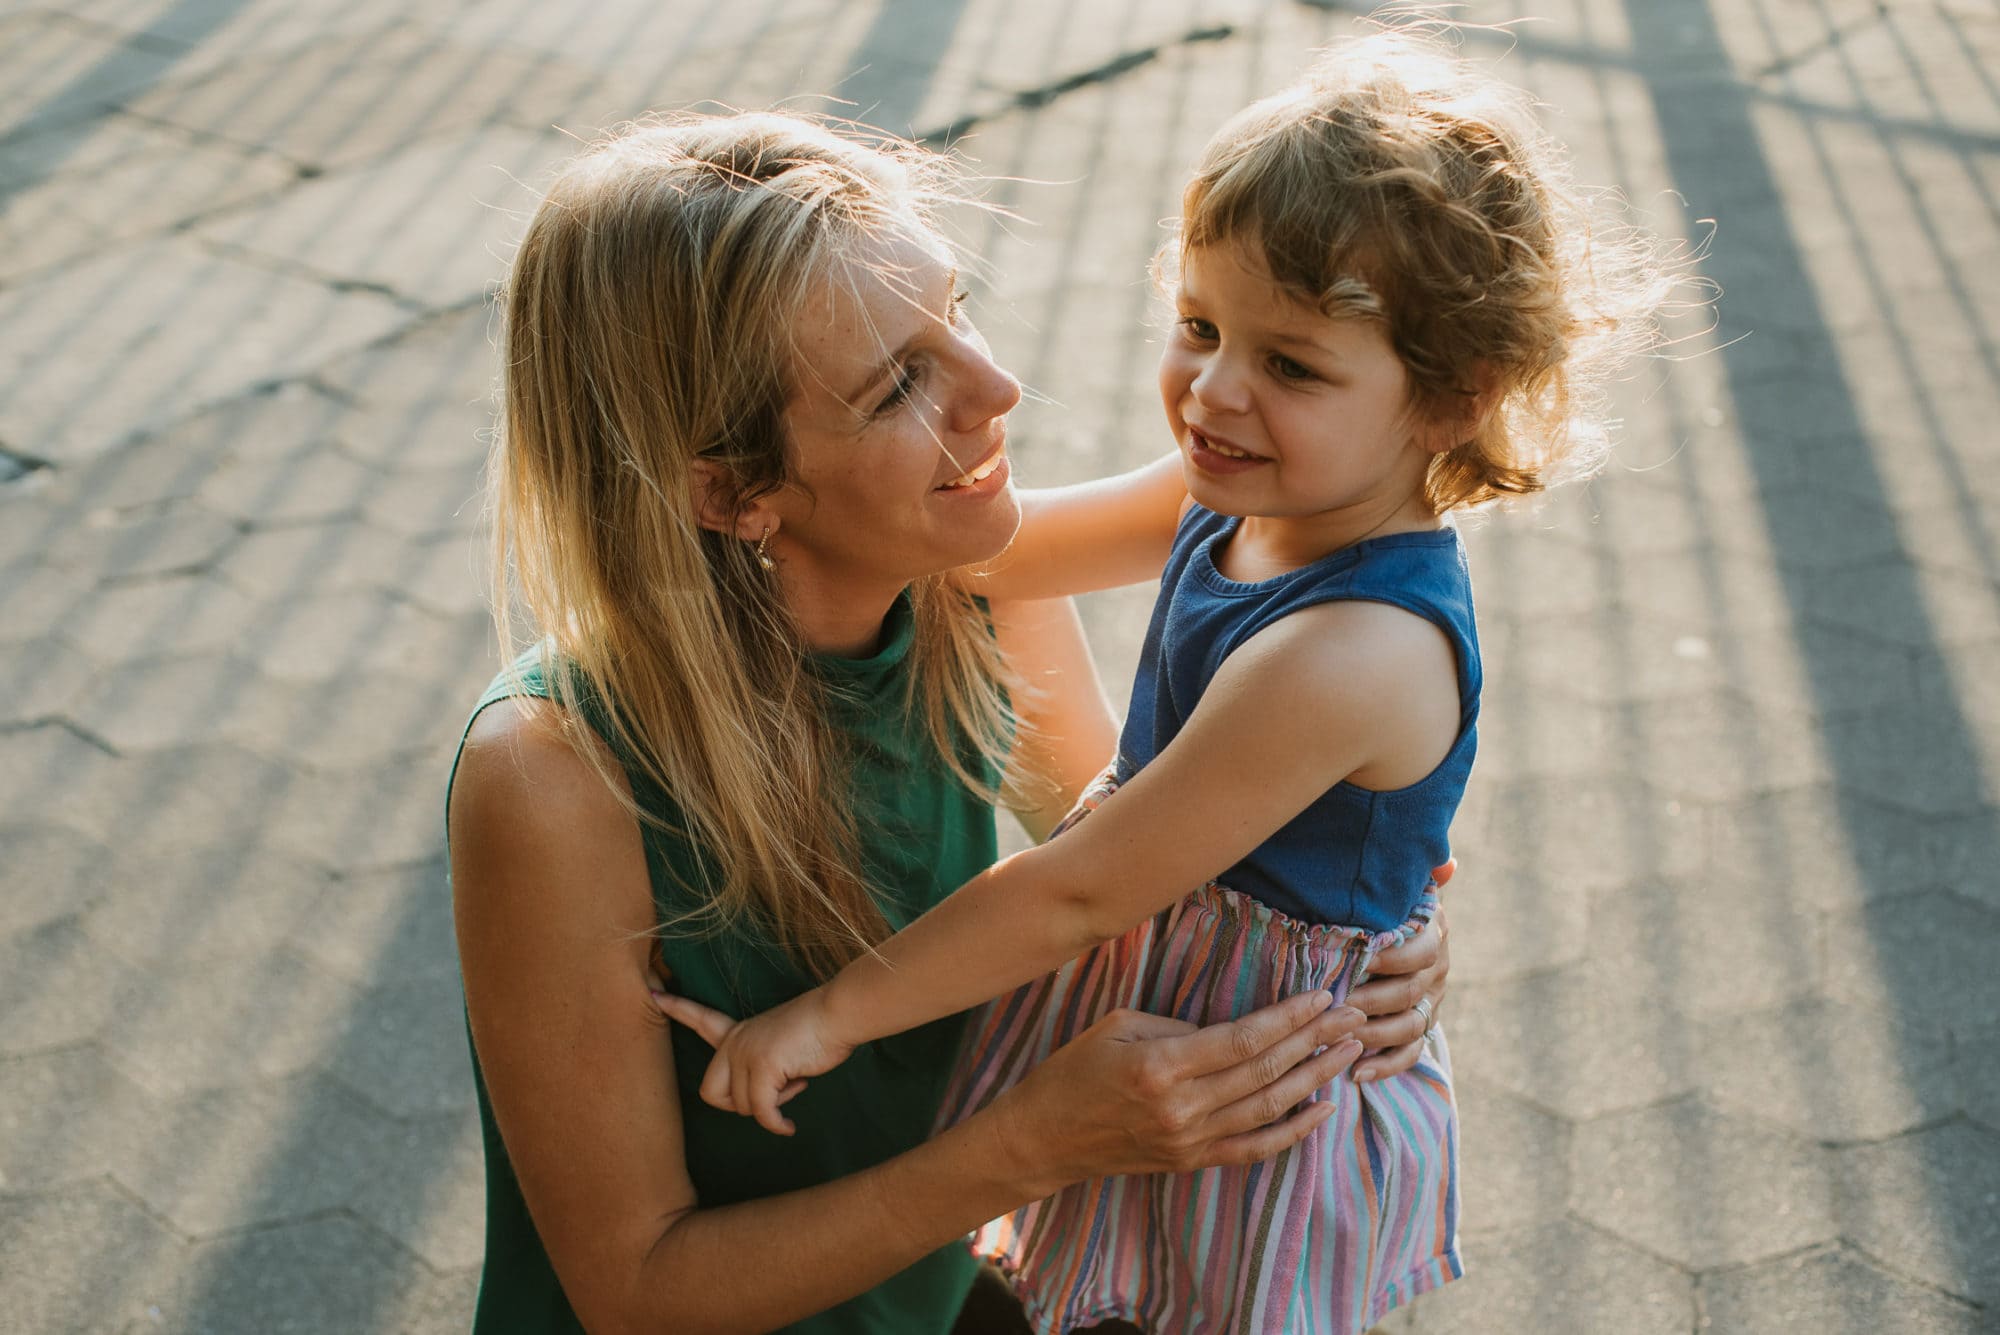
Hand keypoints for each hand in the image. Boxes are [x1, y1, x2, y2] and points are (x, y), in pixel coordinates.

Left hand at [653, 988, 854, 1135]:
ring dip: (773, 1104)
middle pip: (711, 1094)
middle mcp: (735, 1041)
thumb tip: (763, 1098)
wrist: (837, 1014)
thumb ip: (760, 1064)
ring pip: (743, 1107)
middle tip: (771, 1097)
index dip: (676, 1009)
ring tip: (795, 1079)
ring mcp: (746, 1053)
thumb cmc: (818, 1031)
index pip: (700, 1019)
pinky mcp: (763, 1067)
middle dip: (739, 1106)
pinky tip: (788, 1127)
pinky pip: (762, 1113)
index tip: (652, 994)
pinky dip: (777, 1124)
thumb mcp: (778, 1045)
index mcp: (738, 1032)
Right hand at [985, 989, 1367, 1196]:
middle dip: (1315, 1040)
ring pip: (1269, 1108)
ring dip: (1315, 1078)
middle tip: (1355, 1016)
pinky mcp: (1191, 1162)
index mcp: (1162, 1066)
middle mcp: (1182, 1108)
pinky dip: (1293, 1131)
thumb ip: (1178, 1027)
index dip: (1290, 1018)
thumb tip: (1232, 1031)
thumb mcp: (1118, 1026)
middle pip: (1266, 1071)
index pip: (1244, 1039)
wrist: (1043, 1138)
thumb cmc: (1074, 1071)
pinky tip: (1322, 1109)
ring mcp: (1189, 1141)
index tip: (1324, 997)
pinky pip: (1254, 1150)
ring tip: (1349, 1051)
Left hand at [1343, 859, 1452, 1082]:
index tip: (1358, 959)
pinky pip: (1409, 1054)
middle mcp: (1438, 970)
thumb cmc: (1385, 903)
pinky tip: (1357, 1074)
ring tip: (1341, 1036)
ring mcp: (1431, 1001)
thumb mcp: (1400, 886)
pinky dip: (1385, 1067)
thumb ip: (1418, 876)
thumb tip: (1448, 864)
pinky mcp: (1421, 1028)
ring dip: (1374, 1033)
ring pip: (1408, 1026)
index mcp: (1434, 932)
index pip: (1422, 950)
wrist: (1396, 933)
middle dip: (1372, 999)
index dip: (1392, 957)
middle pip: (1410, 992)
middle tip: (1339, 1003)